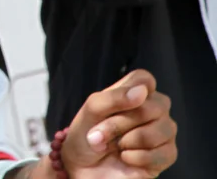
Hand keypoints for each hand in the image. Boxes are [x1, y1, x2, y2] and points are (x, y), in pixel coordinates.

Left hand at [60, 70, 176, 177]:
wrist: (82, 168)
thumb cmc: (85, 135)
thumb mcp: (90, 112)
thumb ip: (113, 98)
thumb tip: (142, 92)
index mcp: (132, 93)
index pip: (145, 79)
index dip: (131, 90)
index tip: (114, 103)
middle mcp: (152, 110)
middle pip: (155, 105)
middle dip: (122, 122)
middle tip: (101, 133)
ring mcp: (162, 133)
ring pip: (163, 129)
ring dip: (129, 140)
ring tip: (115, 147)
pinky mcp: (166, 156)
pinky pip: (164, 153)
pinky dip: (137, 157)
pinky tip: (125, 158)